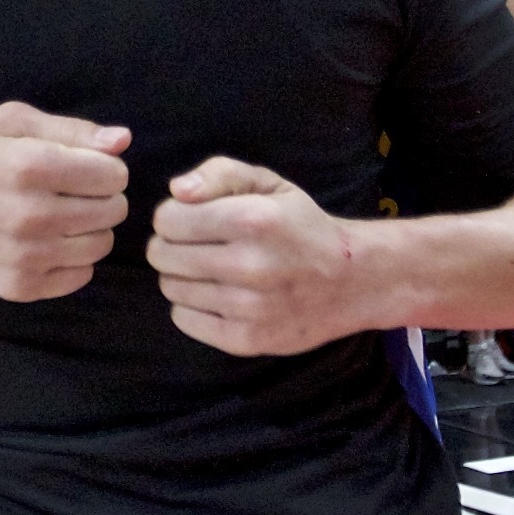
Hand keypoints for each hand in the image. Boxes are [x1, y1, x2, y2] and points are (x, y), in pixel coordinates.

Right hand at [0, 101, 129, 300]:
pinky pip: (80, 276)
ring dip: (90, 229)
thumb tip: (123, 141)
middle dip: (101, 197)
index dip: (105, 168)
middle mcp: (30, 214)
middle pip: (113, 211)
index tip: (83, 167)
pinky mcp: (18, 287)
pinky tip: (47, 242)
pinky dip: (73, 259)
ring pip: (101, 245)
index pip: (114, 175)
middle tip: (70, 192)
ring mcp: (25, 256)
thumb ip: (73, 130)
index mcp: (31, 165)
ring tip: (59, 216)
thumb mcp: (10, 123)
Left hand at [148, 157, 360, 356]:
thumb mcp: (269, 183)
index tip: (193, 219)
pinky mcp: (245, 340)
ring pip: (170, 288)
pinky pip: (183, 320)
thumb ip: (220, 174)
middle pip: (161, 255)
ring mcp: (247, 308)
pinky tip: (218, 295)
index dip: (174, 215)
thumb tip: (177, 191)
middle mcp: (248, 265)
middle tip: (199, 245)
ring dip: (183, 276)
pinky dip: (191, 307)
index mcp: (252, 219)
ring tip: (213, 270)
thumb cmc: (302, 225)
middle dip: (172, 245)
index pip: (167, 219)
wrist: (351, 281)